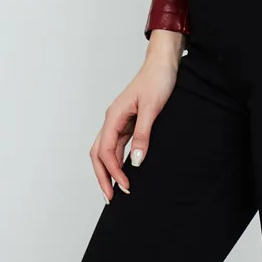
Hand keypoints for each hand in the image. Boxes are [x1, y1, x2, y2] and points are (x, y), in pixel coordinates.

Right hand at [90, 34, 184, 202]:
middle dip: (102, 176)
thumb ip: (143, 135)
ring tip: (116, 188)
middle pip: (98, 153)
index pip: (106, 150)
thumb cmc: (157, 80)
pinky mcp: (129, 121)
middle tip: (110, 197)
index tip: (124, 186)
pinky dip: (117, 159)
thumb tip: (135, 161)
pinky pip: (118, 144)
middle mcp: (113, 119)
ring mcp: (120, 120)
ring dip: (109, 169)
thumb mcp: (152, 108)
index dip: (113, 171)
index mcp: (114, 115)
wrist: (163, 63)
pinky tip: (125, 169)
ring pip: (106, 149)